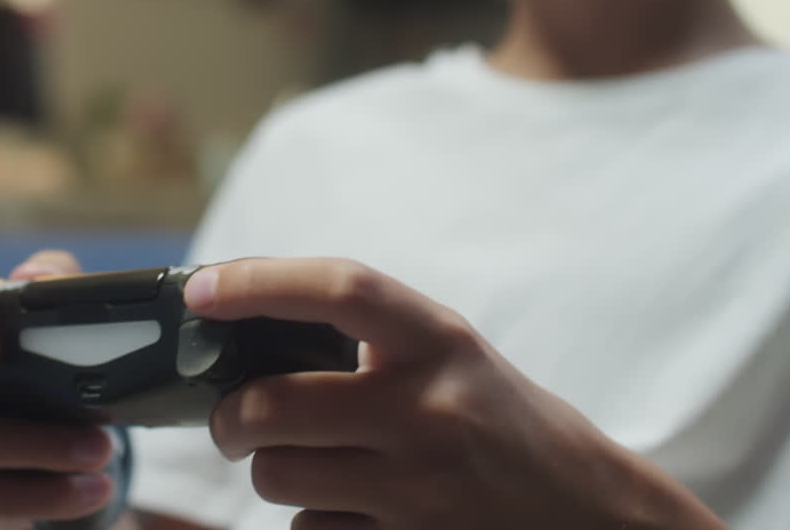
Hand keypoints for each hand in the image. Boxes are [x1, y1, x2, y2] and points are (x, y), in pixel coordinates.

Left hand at [187, 258, 727, 529]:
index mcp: (440, 342)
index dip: (259, 283)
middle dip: (229, 418)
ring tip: (310, 462)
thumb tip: (247, 326)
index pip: (340, 290)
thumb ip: (370, 338)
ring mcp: (420, 490)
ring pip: (278, 478)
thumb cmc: (502, 421)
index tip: (202, 288)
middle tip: (231, 419)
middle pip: (272, 407)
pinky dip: (314, 520)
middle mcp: (429, 411)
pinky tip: (358, 509)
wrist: (588, 513)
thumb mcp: (451, 354)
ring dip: (273, 471)